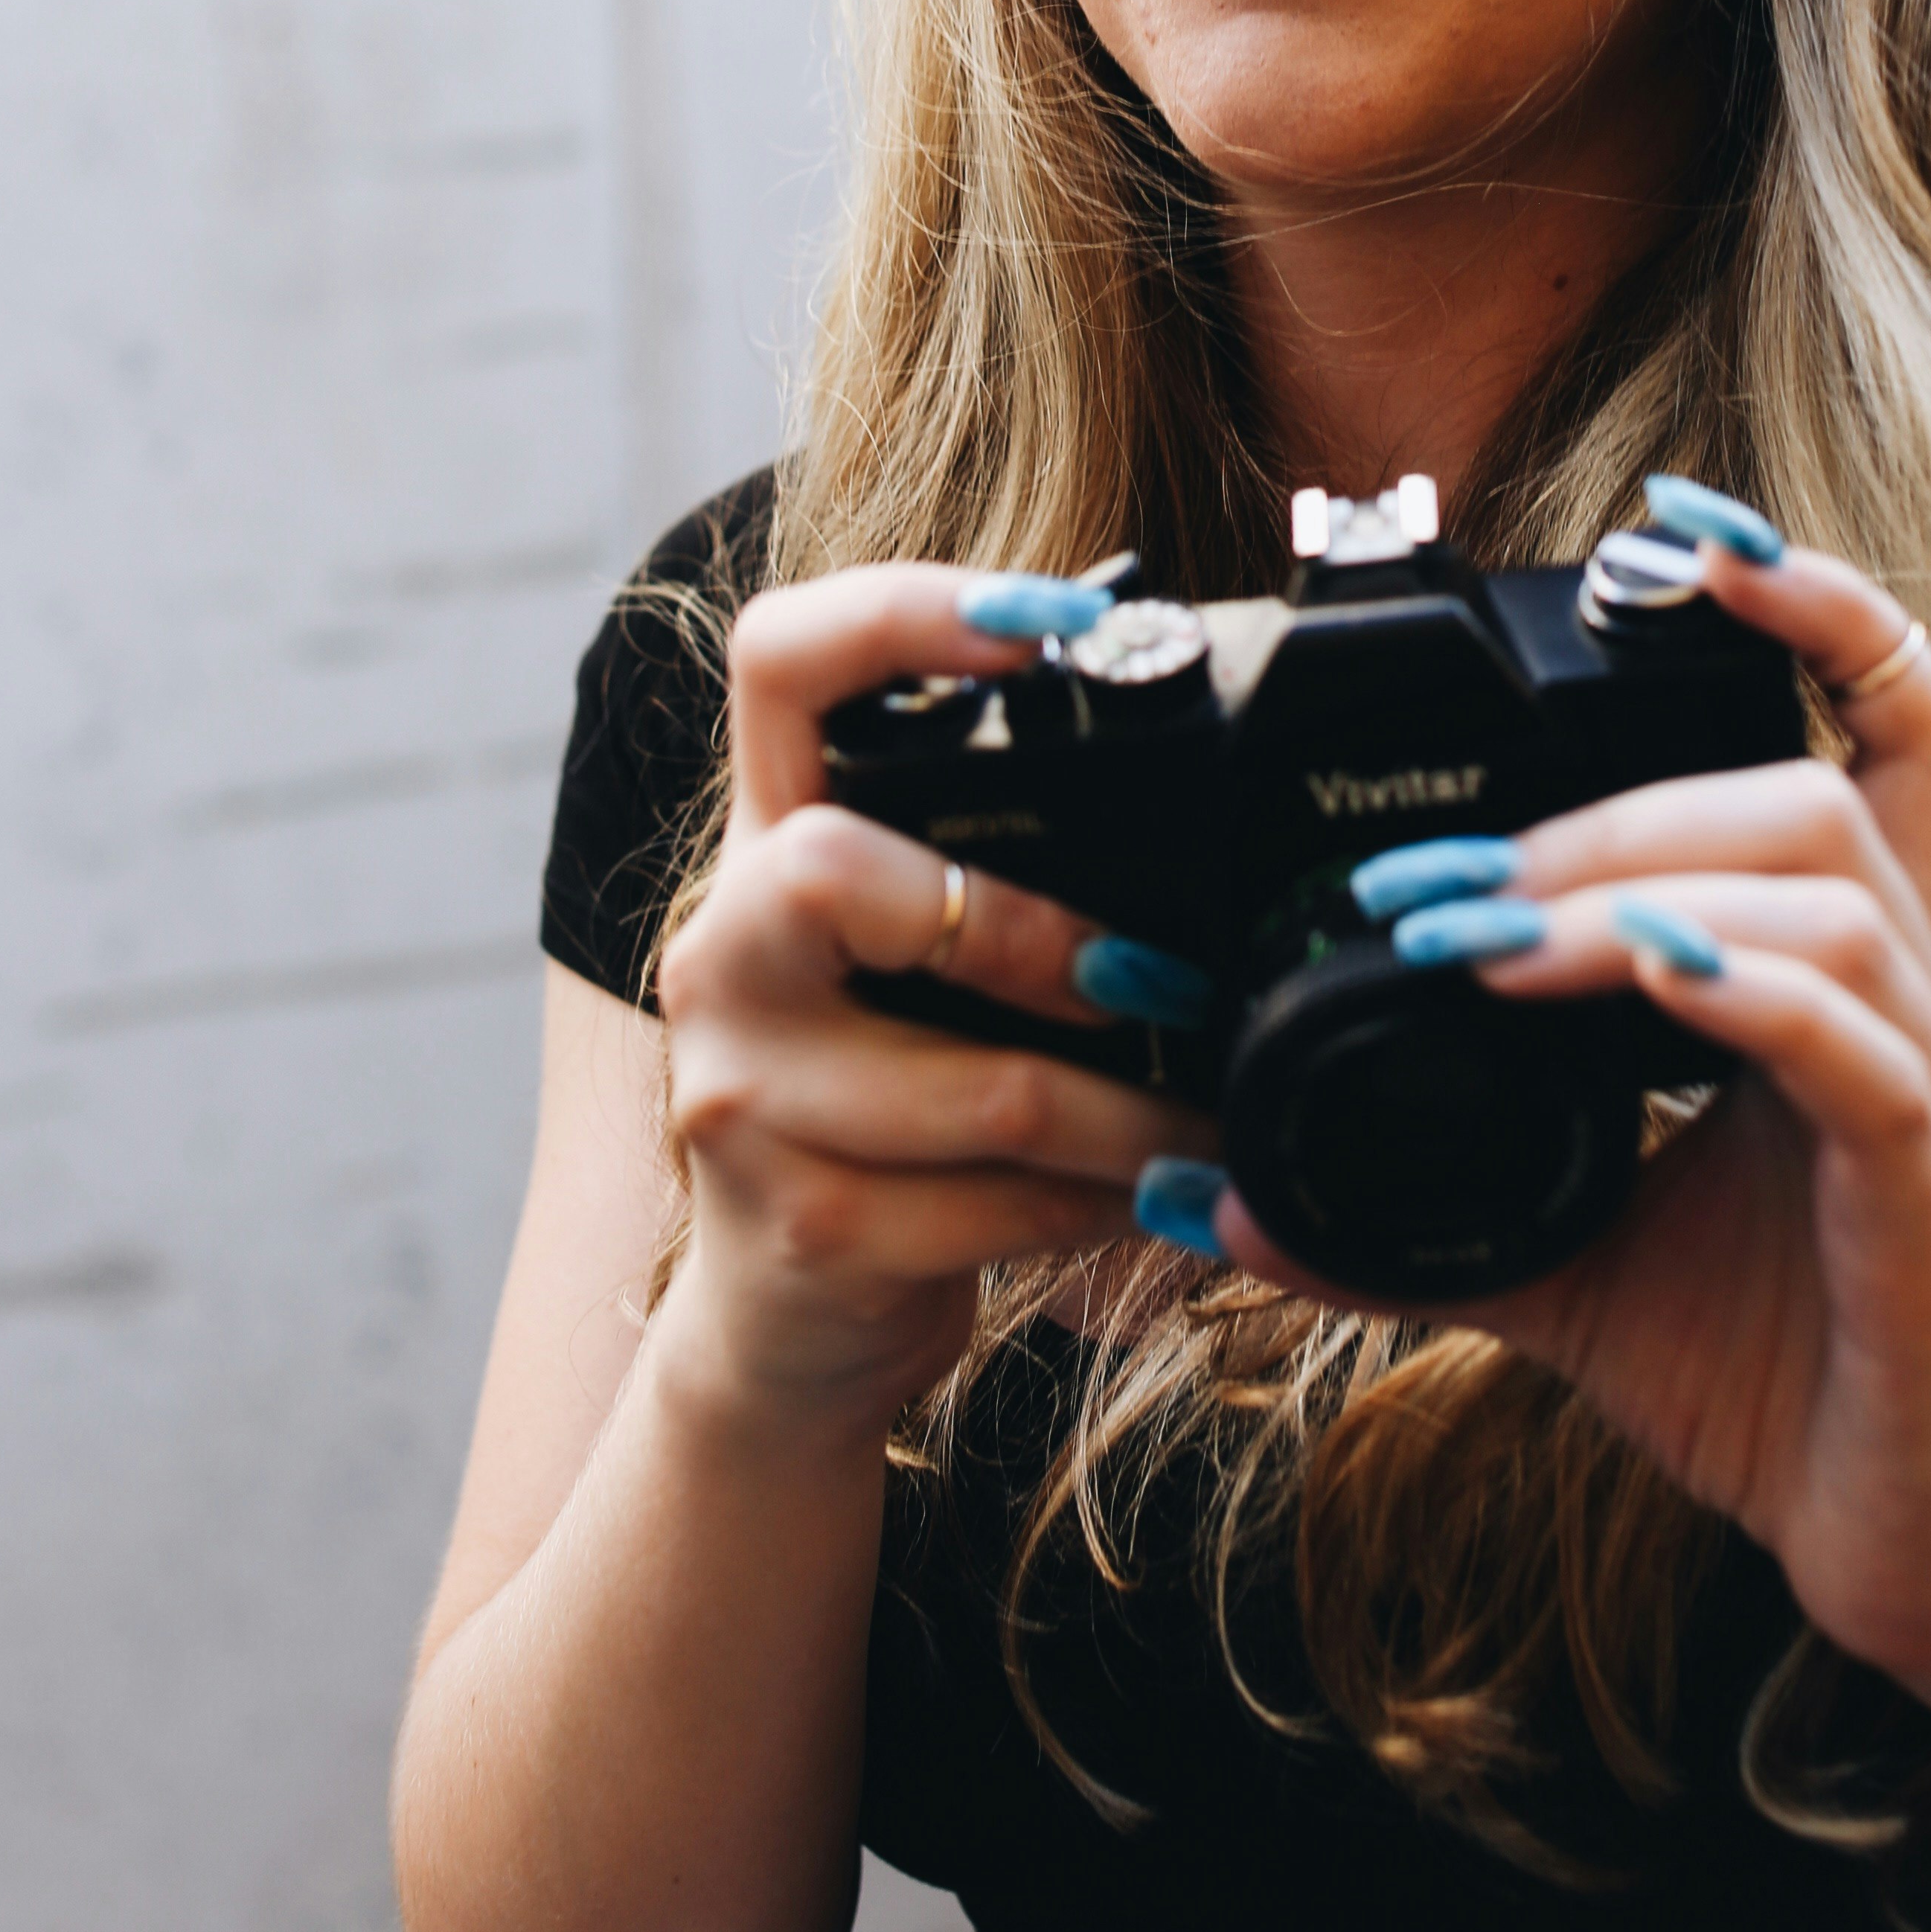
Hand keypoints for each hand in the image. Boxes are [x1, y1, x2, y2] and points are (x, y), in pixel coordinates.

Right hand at [653, 566, 1217, 1436]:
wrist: (786, 1320)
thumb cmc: (890, 1100)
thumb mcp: (914, 958)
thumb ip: (993, 864)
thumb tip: (1199, 788)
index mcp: (766, 838)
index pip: (780, 660)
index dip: (903, 611)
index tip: (1048, 621)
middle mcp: (722, 946)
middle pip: (833, 870)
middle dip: (1034, 932)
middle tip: (1157, 980)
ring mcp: (740, 1092)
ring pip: (975, 1084)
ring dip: (1132, 1113)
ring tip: (1207, 1124)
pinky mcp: (798, 1224)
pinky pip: (993, 1206)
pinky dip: (1100, 1202)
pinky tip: (1149, 1199)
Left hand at [1222, 534, 1930, 1709]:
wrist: (1915, 1563)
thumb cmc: (1772, 1380)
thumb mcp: (1569, 1262)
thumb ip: (1414, 1214)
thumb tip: (1213, 1198)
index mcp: (1843, 981)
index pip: (1890, 730)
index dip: (1814, 611)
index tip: (1679, 538)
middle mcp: (1907, 1007)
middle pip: (1816, 790)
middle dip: (1611, 798)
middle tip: (1436, 888)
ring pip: (1826, 889)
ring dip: (1633, 885)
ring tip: (1484, 942)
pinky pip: (1859, 1049)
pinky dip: (1736, 990)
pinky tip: (1635, 983)